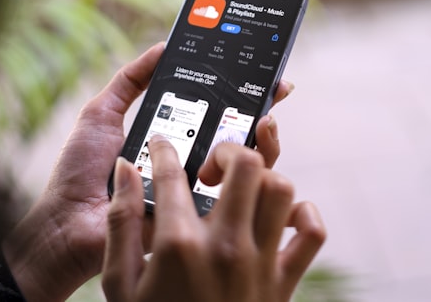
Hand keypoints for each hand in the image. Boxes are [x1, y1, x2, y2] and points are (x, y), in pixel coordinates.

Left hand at [2, 44, 292, 300]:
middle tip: (273, 92)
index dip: (245, 93)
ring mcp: (199, 193)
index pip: (219, 114)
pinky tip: (246, 154)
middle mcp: (192, 165)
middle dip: (267, 111)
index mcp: (175, 140)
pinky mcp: (199, 219)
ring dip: (265, 140)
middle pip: (245, 138)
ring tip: (260, 121)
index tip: (266, 72)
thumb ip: (130, 80)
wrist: (65, 222)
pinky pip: (237, 200)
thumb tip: (163, 45)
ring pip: (253, 169)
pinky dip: (251, 176)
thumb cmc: (79, 172)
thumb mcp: (102, 113)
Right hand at [102, 137, 325, 301]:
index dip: (165, 148)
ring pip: (281, 188)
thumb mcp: (119, 284)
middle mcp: (224, 246)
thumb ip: (121, 223)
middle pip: (244, 164)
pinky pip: (311, 232)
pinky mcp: (284, 281)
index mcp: (178, 245)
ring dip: (262, 179)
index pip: (172, 171)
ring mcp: (259, 263)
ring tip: (241, 191)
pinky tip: (278, 218)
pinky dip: (302, 215)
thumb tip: (124, 170)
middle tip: (210, 170)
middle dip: (226, 151)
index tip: (163, 146)